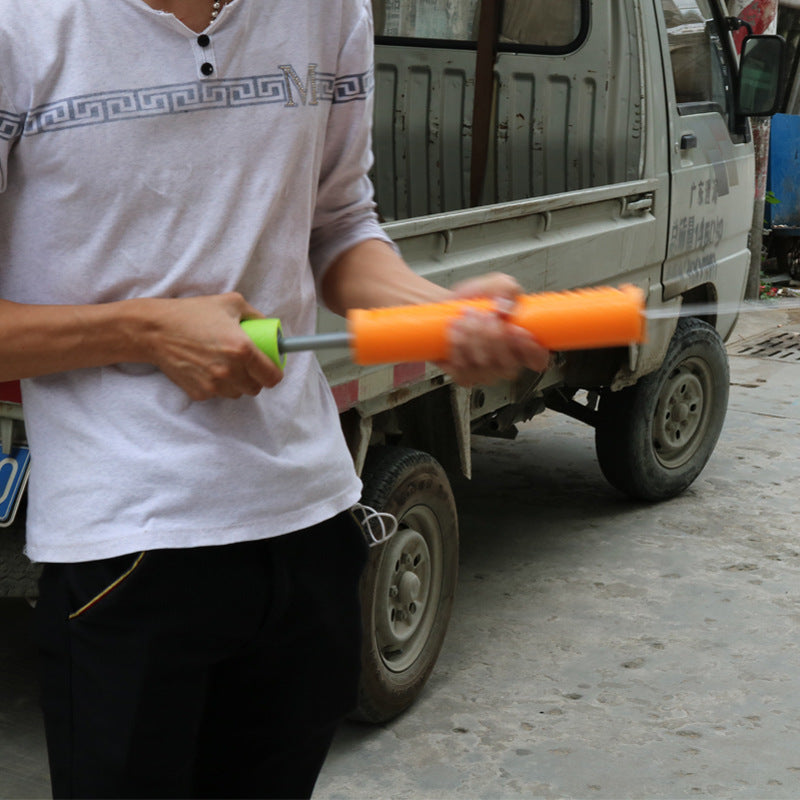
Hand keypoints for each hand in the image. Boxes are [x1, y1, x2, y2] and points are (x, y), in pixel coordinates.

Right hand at [142, 293, 282, 400]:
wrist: (155, 330)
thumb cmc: (192, 313)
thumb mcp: (231, 303)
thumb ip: (256, 316)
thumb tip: (269, 328)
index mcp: (242, 349)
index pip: (272, 377)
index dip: (274, 373)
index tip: (270, 368)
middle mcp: (230, 370)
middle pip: (256, 388)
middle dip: (255, 378)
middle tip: (247, 365)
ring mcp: (213, 384)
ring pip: (237, 394)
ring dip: (237, 384)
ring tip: (226, 365)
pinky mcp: (198, 393)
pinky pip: (217, 395)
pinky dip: (217, 386)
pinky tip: (207, 368)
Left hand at [437, 273, 549, 385]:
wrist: (450, 309)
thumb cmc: (477, 301)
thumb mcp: (496, 284)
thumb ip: (506, 288)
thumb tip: (505, 308)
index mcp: (523, 344)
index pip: (539, 359)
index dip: (531, 350)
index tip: (517, 330)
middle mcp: (507, 363)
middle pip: (508, 364)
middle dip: (492, 335)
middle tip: (482, 314)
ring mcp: (487, 373)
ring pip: (484, 365)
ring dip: (472, 338)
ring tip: (465, 318)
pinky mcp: (465, 377)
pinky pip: (464, 371)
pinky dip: (457, 349)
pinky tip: (456, 333)